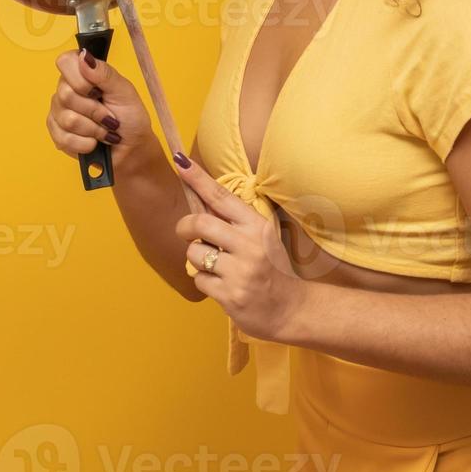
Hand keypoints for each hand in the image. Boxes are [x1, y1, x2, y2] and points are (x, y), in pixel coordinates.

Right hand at [46, 49, 151, 161]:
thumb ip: (104, 73)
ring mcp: (59, 112)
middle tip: (110, 117)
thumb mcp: (124, 91)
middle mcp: (66, 89)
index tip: (98, 91)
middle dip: (95, 111)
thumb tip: (84, 56)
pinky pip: (64, 138)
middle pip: (66, 95)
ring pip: (68, 119)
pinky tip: (95, 142)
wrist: (131, 148)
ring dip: (94, 129)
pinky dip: (86, 143)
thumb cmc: (130, 117)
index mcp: (82, 73)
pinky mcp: (57, 134)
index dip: (81, 79)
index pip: (65, 62)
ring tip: (105, 130)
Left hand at [172, 154, 308, 343]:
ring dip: (197, 259)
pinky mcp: (230, 295)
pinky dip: (205, 282)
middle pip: (200, 224)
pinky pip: (199, 280)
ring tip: (215, 266)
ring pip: (194, 254)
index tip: (180, 162)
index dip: (198, 178)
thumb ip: (233, 222)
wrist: (290, 309)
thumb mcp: (261, 238)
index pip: (221, 196)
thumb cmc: (270, 268)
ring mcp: (240, 272)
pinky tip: (222, 285)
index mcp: (257, 226)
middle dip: (185, 227)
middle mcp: (250, 245)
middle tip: (186, 233)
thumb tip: (200, 200)